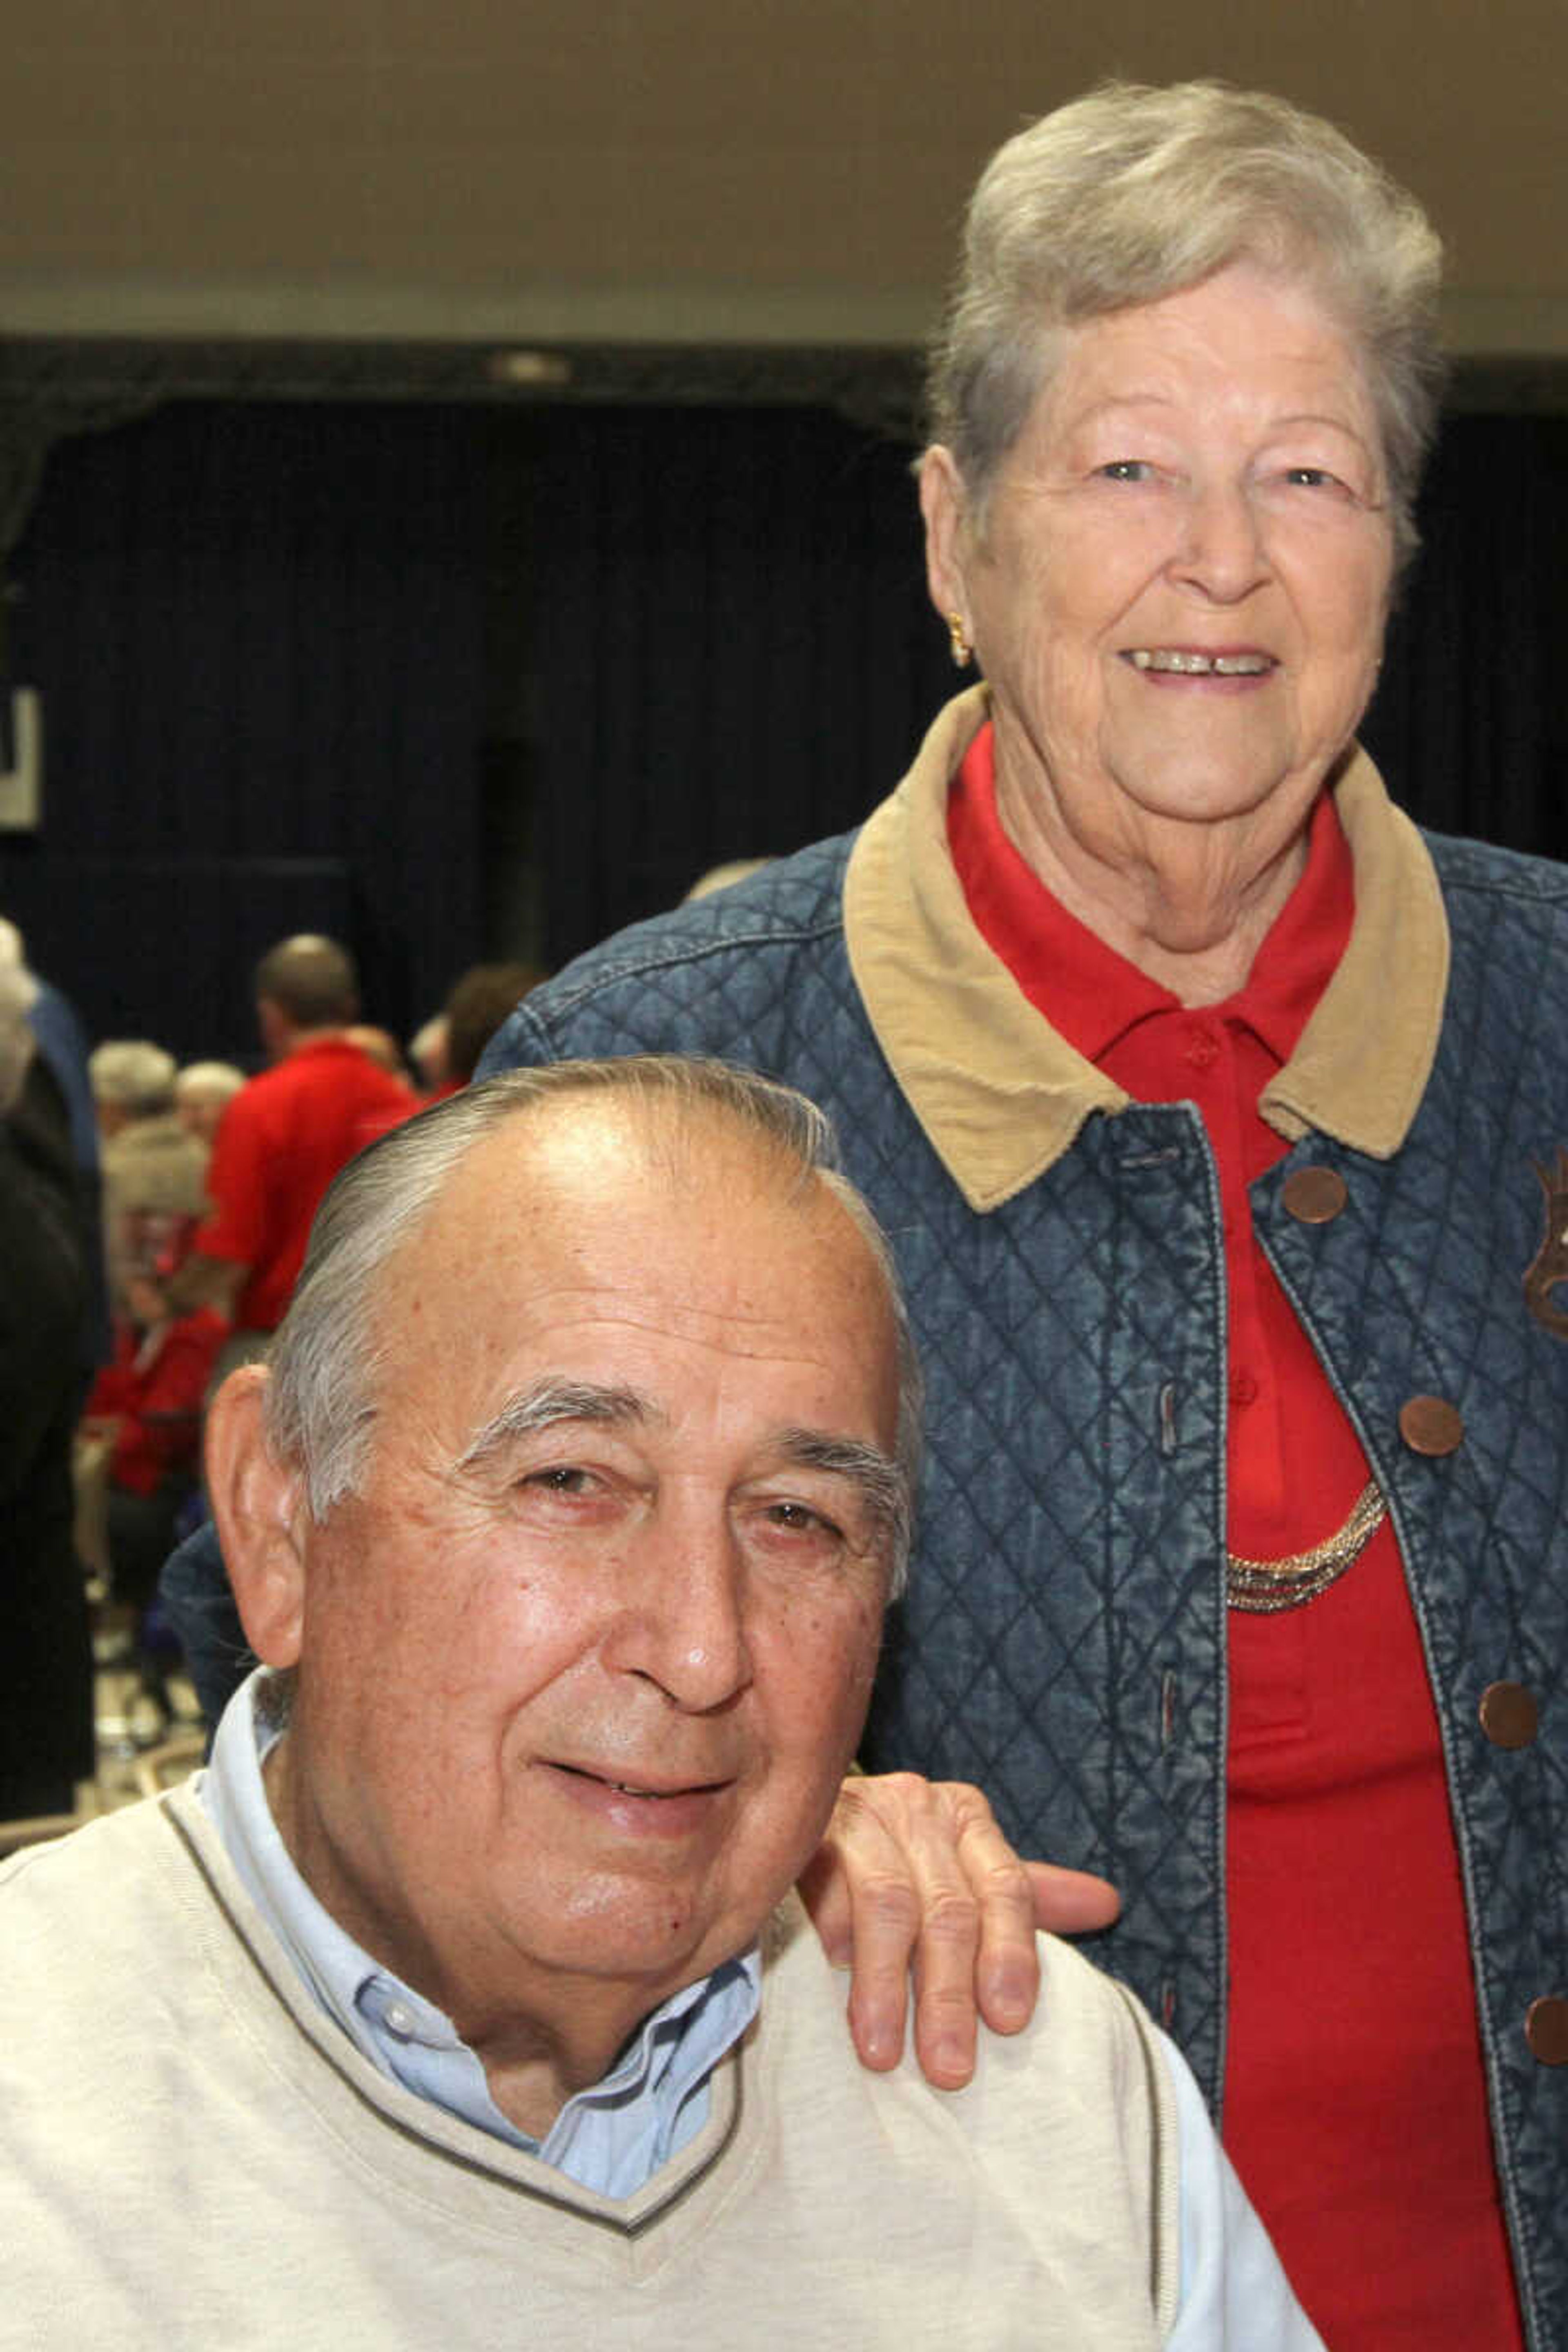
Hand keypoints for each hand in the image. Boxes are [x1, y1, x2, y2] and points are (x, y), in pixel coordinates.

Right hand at [797, 1772, 1120, 2090]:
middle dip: (949, 1995)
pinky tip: (833, 1975)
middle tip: (949, 2070)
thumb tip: (1108, 1904)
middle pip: (950, 1908)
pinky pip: (826, 1885)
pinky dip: (834, 1932)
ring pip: (891, 1904)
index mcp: (965, 1817)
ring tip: (882, 2053)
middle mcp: (917, 1806)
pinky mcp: (803, 1830)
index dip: (1013, 1956)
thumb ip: (1023, 1897)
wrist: (803, 1810)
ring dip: (887, 1986)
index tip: (1010, 2022)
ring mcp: (859, 1811)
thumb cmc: (895, 1863)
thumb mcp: (962, 1874)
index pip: (1007, 1887)